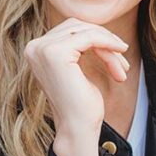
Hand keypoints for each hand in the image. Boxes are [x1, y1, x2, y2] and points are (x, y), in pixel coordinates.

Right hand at [23, 17, 130, 141]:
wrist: (77, 129)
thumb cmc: (80, 104)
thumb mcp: (76, 69)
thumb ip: (77, 48)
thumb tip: (95, 27)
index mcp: (36, 50)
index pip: (70, 29)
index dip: (97, 39)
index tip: (117, 56)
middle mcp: (34, 47)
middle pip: (78, 27)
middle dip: (104, 41)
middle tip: (122, 62)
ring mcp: (43, 49)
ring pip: (86, 31)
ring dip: (109, 46)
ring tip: (121, 67)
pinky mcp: (56, 53)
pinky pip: (90, 36)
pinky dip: (108, 43)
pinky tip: (120, 52)